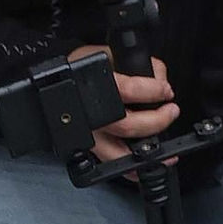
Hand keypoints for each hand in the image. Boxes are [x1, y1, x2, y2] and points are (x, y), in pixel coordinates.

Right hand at [69, 43, 178, 164]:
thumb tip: (160, 79)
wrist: (52, 81)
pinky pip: (110, 164)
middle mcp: (88, 115)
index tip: (166, 90)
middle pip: (127, 125)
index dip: (153, 90)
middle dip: (157, 120)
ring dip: (147, 152)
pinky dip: (130, 169)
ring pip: (119, 153)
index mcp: (91, 85)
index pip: (128, 90)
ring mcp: (88, 135)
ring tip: (167, 149)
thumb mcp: (106, 54)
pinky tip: (146, 164)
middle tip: (171, 111)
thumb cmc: (79, 68)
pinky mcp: (88, 148)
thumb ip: (136, 63)